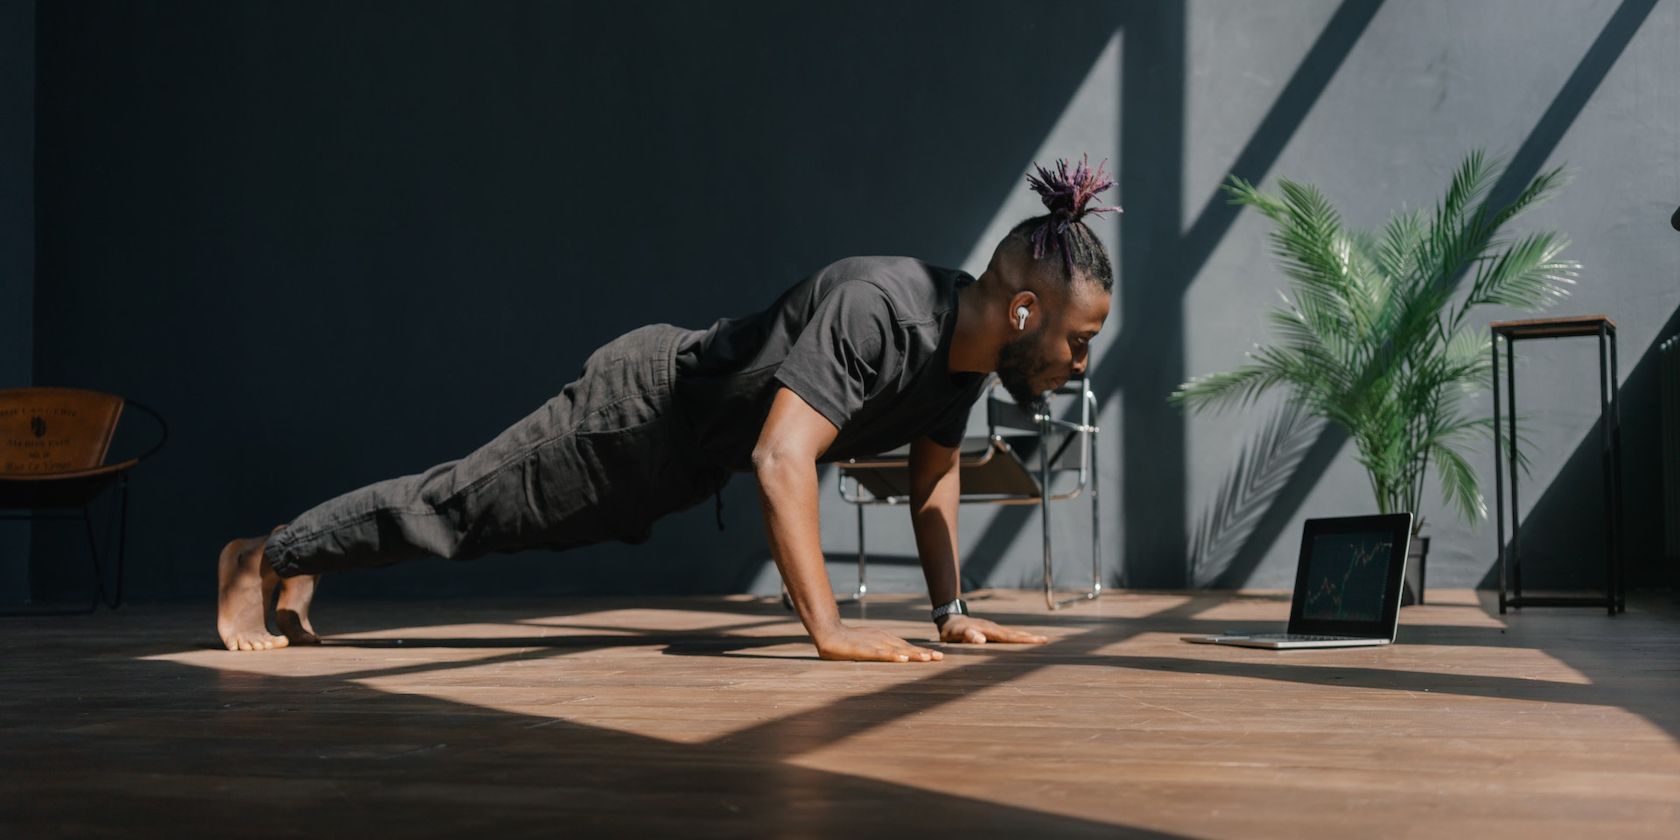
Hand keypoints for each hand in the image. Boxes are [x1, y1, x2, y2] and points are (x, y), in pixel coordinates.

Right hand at [814, 624, 943, 662]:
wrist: (829, 633)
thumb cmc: (849, 641)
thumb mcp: (869, 644)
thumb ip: (881, 650)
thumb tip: (896, 657)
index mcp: (885, 639)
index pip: (907, 647)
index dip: (921, 651)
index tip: (936, 656)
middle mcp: (883, 640)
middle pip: (906, 647)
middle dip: (923, 653)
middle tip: (940, 658)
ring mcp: (874, 644)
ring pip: (897, 650)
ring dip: (913, 654)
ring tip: (927, 658)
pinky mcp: (864, 649)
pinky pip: (880, 654)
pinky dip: (892, 656)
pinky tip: (902, 660)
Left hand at [937, 615, 1049, 644]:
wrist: (950, 619)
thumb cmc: (952, 630)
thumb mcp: (956, 634)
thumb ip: (967, 635)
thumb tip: (982, 640)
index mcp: (988, 630)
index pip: (1009, 636)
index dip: (1023, 639)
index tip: (1037, 640)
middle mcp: (994, 628)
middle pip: (1015, 634)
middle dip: (1030, 638)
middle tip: (1046, 640)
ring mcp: (994, 629)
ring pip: (1013, 634)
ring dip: (1026, 637)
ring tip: (1040, 641)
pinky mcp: (992, 631)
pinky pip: (1008, 635)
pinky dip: (1018, 637)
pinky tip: (1023, 641)